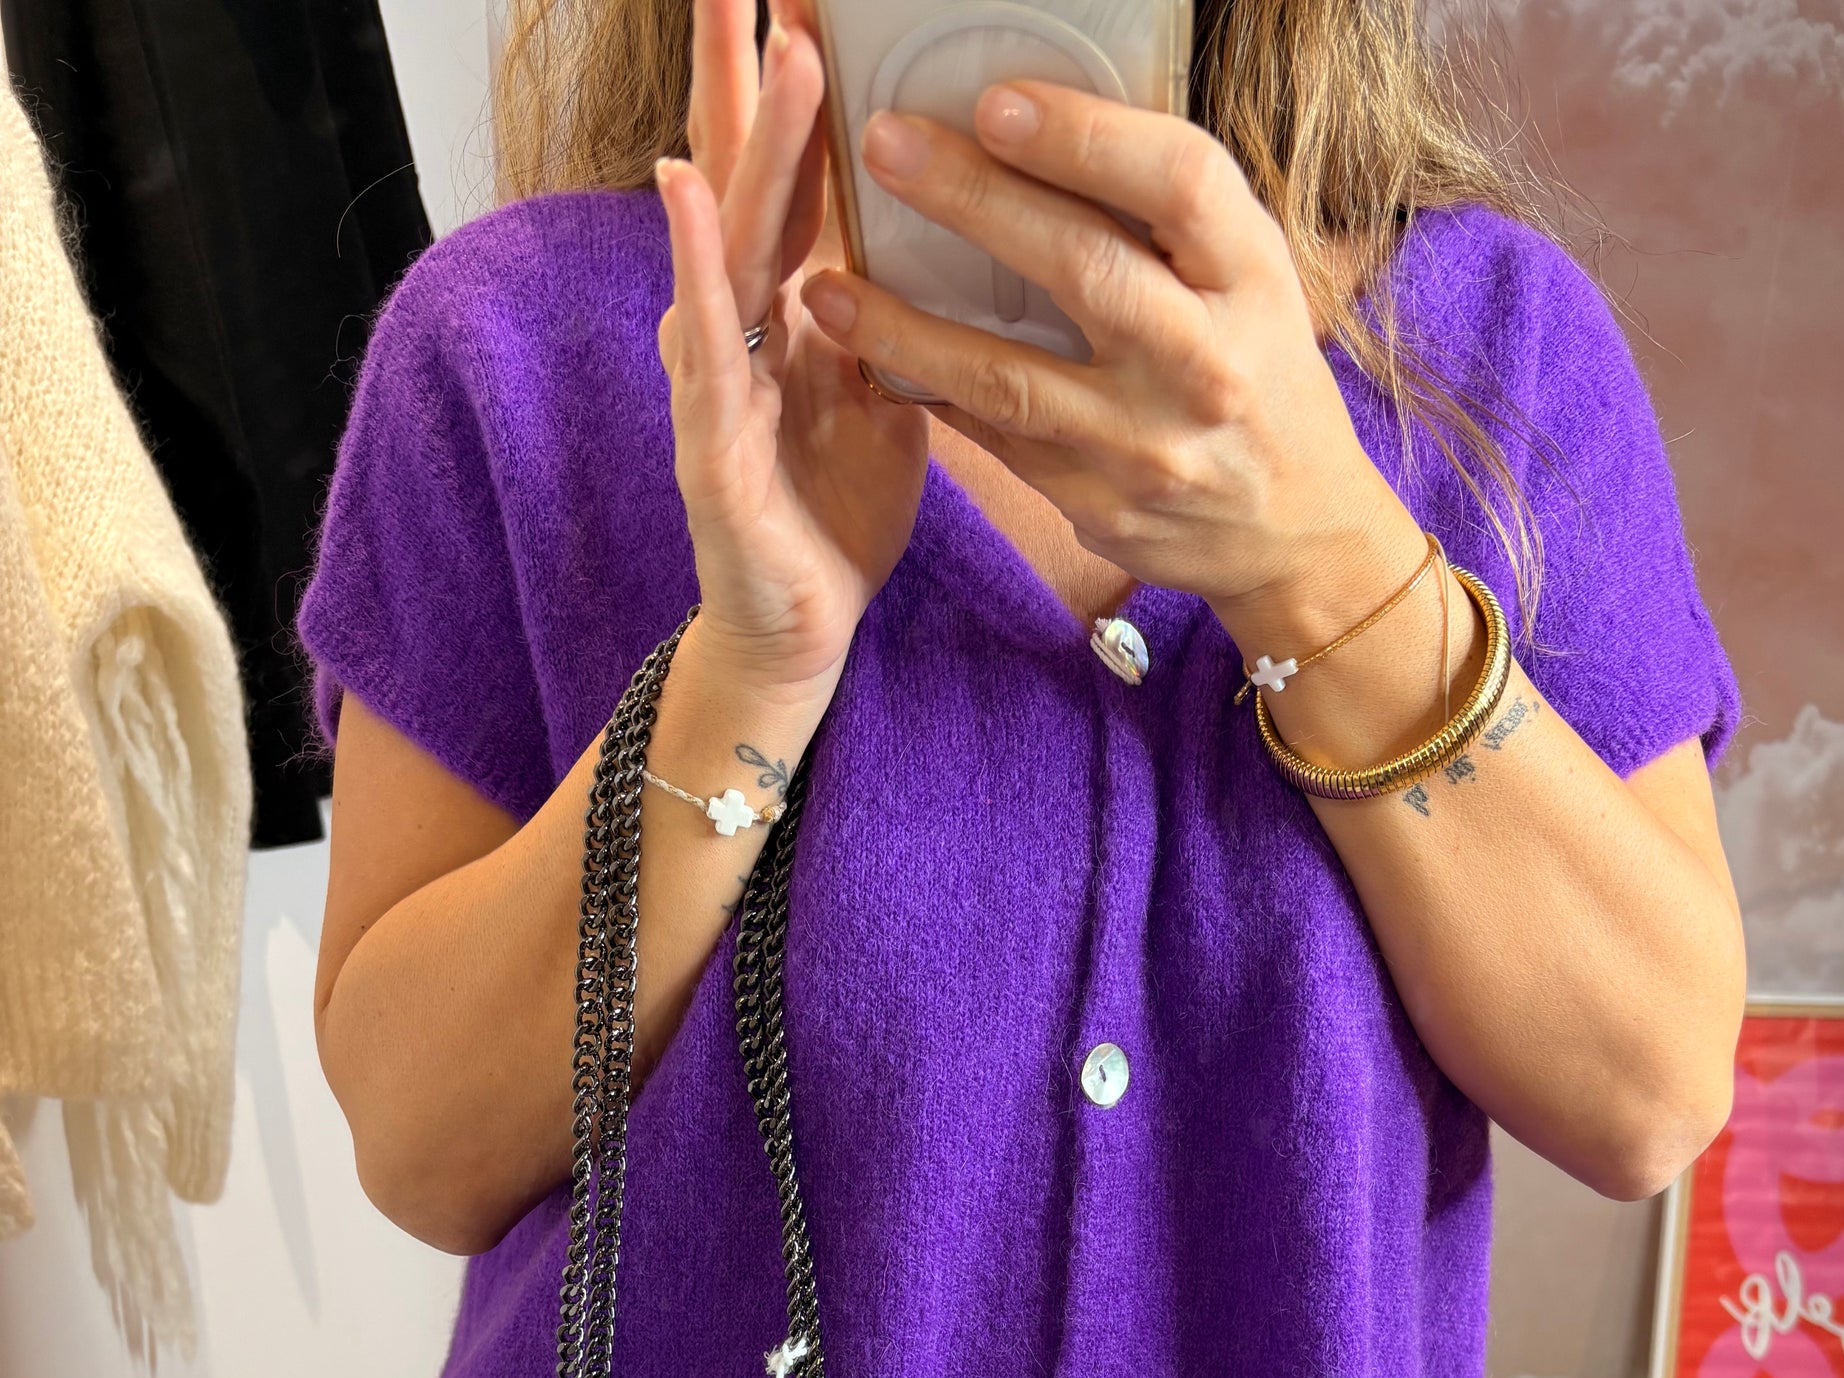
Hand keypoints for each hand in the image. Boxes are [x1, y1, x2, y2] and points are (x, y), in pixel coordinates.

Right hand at [658, 0, 926, 691]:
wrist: (795, 634)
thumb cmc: (830, 514)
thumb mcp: (881, 398)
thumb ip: (889, 319)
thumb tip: (936, 242)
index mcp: (787, 311)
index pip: (791, 176)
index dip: (796, 87)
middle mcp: (738, 324)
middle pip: (746, 174)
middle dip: (748, 67)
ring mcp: (714, 374)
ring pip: (729, 236)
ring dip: (744, 136)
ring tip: (760, 39)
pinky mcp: (708, 439)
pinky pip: (707, 338)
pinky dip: (695, 258)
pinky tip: (687, 187)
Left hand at [797, 84, 1423, 644]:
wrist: (1297, 532)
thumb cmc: (1256, 370)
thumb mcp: (1247, 278)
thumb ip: (1166, 215)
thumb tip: (1035, 122)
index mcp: (1252, 280)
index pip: (1178, 184)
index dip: (1083, 138)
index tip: (997, 102)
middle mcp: (1207, 363)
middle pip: (1082, 268)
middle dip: (972, 200)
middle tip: (882, 145)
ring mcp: (1148, 446)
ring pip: (1011, 377)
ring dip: (906, 327)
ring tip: (825, 286)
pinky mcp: (1100, 506)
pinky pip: (997, 439)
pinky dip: (931, 392)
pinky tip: (870, 357)